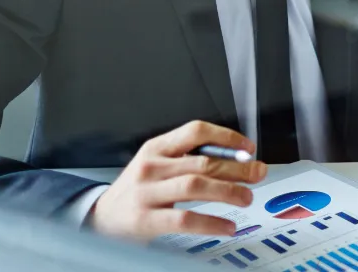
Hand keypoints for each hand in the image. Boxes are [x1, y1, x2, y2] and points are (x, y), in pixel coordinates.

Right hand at [88, 121, 267, 239]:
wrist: (99, 220)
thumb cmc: (137, 192)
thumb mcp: (157, 166)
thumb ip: (189, 160)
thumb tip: (238, 161)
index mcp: (156, 148)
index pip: (195, 131)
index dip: (226, 137)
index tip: (248, 147)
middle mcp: (150, 167)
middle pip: (203, 161)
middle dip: (237, 167)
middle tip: (258, 173)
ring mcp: (146, 193)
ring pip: (196, 186)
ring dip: (228, 191)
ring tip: (247, 197)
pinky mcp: (145, 220)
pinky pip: (185, 219)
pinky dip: (211, 222)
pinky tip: (227, 226)